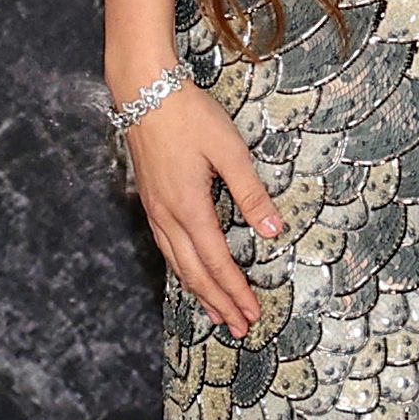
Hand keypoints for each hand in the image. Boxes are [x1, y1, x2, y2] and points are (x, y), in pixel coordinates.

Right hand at [123, 81, 282, 336]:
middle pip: (195, 273)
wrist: (144, 92)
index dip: (236, 292)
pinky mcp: (151, 200)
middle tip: (239, 327)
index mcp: (189, 209)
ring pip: (178, 264)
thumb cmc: (189, 116)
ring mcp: (155, 210)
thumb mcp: (229, 149)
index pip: (217, 263)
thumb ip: (251, 191)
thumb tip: (273, 230)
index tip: (252, 314)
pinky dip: (183, 269)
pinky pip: (167, 248)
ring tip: (217, 313)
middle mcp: (168, 217)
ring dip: (200, 291)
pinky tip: (189, 272)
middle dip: (219, 303)